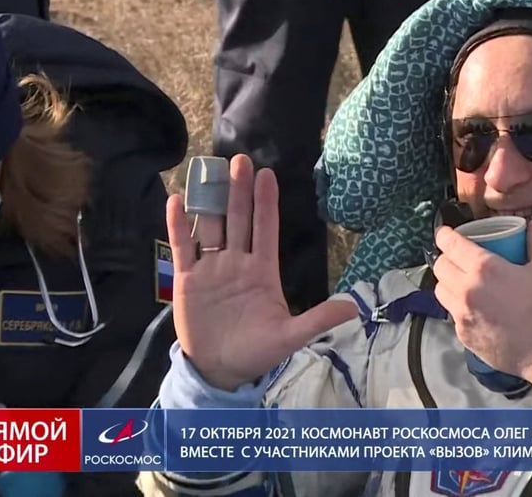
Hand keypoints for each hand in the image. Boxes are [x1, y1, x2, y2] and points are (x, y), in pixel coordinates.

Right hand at [166, 154, 355, 390]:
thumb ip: (318, 319)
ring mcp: (212, 269)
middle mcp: (237, 262)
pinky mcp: (187, 279)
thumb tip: (354, 308)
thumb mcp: (291, 336)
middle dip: (238, 191)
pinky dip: (178, 224)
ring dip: (209, 200)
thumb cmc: (257, 351)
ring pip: (211, 226)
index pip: (265, 229)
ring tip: (209, 170)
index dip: (265, 203)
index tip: (267, 176)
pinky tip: (177, 200)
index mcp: (262, 271)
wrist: (220, 370)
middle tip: (240, 160)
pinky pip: (182, 246)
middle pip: (238, 219)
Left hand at [432, 219, 531, 384]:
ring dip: (447, 281)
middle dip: (446, 257)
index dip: (444, 235)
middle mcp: (467, 290)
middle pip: (440, 266)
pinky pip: (451, 313)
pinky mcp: (462, 334)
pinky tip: (473, 305)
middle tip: (457, 257)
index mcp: (485, 269)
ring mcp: (462, 314)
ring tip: (461, 280)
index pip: (451, 245)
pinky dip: (457, 305)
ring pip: (440, 290)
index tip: (445, 233)